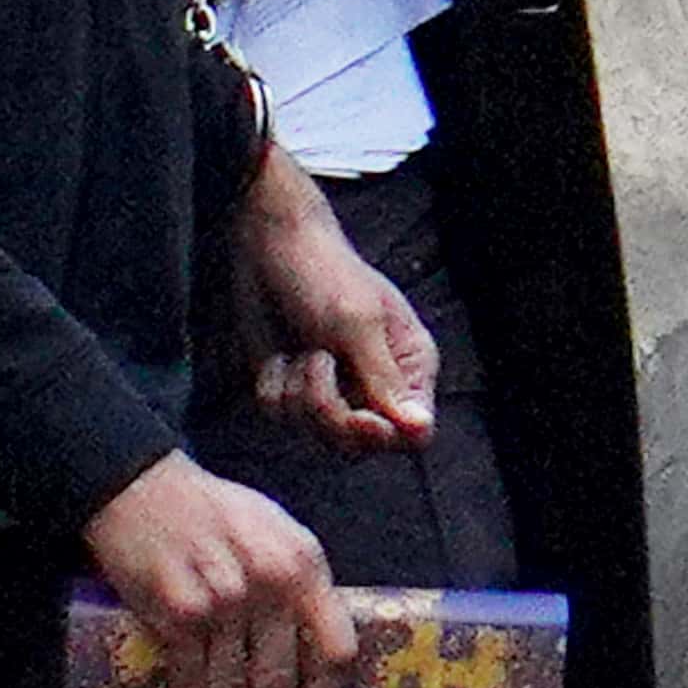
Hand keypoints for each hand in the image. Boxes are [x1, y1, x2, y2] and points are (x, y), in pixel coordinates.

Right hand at [83, 450, 354, 687]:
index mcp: (303, 562)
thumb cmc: (213, 514)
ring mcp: (223, 598)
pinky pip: (189, 683)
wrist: (142, 485)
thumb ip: (298, 589)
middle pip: (279, 681)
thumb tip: (311, 670)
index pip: (334, 646)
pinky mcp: (179, 611)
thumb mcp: (273, 533)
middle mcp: (270, 582)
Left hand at [236, 144, 437, 451]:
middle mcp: (375, 384)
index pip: (414, 433)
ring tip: (300, 349)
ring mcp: (334, 388)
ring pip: (317, 436)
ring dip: (299, 393)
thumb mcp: (357, 323)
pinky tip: (278, 354)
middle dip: (330, 410)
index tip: (358, 417)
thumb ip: (385, 380)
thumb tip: (420, 430)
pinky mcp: (293, 387)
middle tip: (316, 362)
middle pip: (362, 444)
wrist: (266, 242)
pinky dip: (274, 387)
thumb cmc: (322, 271)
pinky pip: (282, 417)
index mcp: (409, 366)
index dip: (385, 435)